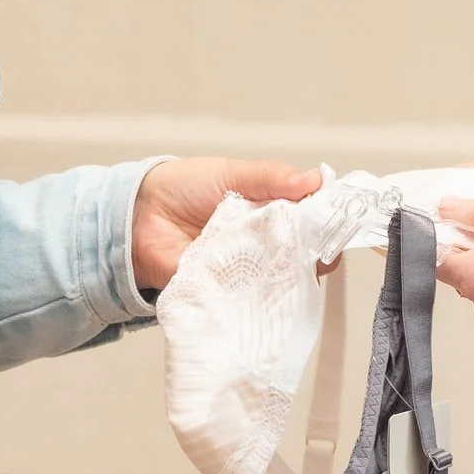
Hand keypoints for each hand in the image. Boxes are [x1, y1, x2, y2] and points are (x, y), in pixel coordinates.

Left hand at [132, 157, 323, 290]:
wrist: (138, 217)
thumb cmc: (184, 188)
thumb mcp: (232, 172)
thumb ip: (272, 177)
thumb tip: (316, 180)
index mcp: (272, 210)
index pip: (311, 220)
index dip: (326, 223)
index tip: (335, 222)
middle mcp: (266, 243)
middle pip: (304, 254)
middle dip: (313, 252)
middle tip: (311, 247)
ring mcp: (249, 270)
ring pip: (283, 280)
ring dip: (289, 274)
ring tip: (287, 265)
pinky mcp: (228, 293)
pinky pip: (251, 300)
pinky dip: (259, 296)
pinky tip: (262, 288)